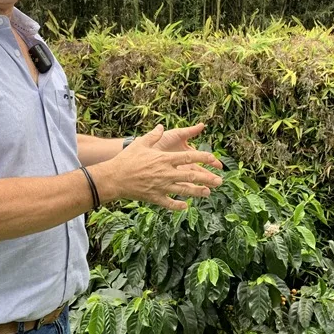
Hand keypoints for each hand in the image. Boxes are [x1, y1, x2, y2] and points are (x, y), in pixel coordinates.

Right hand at [98, 124, 223, 210]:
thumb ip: (153, 135)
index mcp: (164, 159)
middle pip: (192, 175)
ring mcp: (161, 186)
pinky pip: (169, 203)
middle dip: (208, 178)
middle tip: (220, 181)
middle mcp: (166, 173)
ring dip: (198, 192)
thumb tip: (161, 127)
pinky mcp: (154, 197)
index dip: (204, 157)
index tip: (214, 159)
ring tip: (208, 193)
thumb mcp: (141, 144)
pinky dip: (178, 205)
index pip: (189, 157)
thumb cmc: (127, 159)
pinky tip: (186, 205)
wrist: (114, 178)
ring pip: (184, 190)